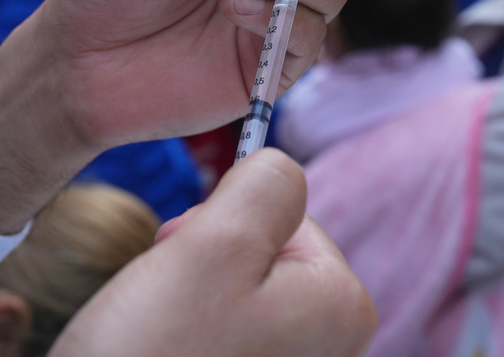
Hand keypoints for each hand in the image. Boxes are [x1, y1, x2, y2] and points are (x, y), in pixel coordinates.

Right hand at [48, 148, 377, 355]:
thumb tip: (281, 165)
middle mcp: (333, 349)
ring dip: (187, 307)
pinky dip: (185, 342)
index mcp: (341, 305)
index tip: (186, 264)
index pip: (284, 215)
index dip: (224, 226)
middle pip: (261, 258)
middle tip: (167, 310)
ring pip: (233, 300)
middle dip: (203, 268)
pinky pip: (220, 342)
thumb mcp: (213, 246)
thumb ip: (261, 188)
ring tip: (162, 340)